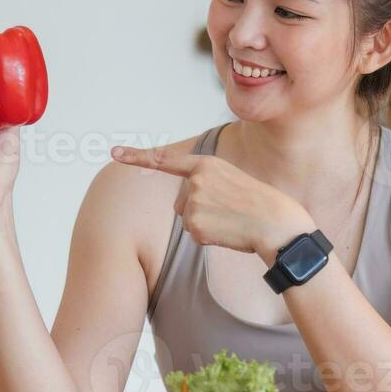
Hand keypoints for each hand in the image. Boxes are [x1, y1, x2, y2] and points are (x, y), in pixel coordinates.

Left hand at [111, 144, 314, 261]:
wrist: (276, 223)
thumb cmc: (258, 203)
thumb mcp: (231, 180)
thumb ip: (205, 183)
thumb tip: (184, 206)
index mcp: (205, 164)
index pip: (165, 160)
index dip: (137, 156)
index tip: (114, 153)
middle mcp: (195, 180)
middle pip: (181, 203)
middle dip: (199, 211)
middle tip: (228, 210)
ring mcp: (194, 202)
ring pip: (187, 221)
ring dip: (206, 225)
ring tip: (231, 220)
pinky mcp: (196, 224)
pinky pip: (195, 236)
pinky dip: (210, 238)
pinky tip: (228, 232)